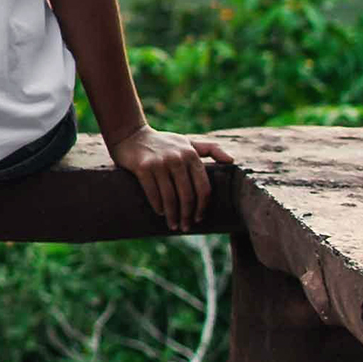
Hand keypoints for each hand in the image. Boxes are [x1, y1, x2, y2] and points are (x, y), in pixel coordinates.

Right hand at [106, 125, 234, 231]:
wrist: (130, 134)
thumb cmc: (163, 142)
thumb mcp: (188, 142)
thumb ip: (210, 149)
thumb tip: (232, 162)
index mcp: (191, 155)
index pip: (203, 187)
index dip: (202, 207)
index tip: (199, 218)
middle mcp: (177, 158)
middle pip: (187, 196)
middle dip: (187, 215)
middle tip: (185, 227)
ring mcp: (160, 163)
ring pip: (170, 197)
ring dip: (172, 215)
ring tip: (173, 224)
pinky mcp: (143, 167)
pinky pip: (153, 193)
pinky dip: (158, 206)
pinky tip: (160, 212)